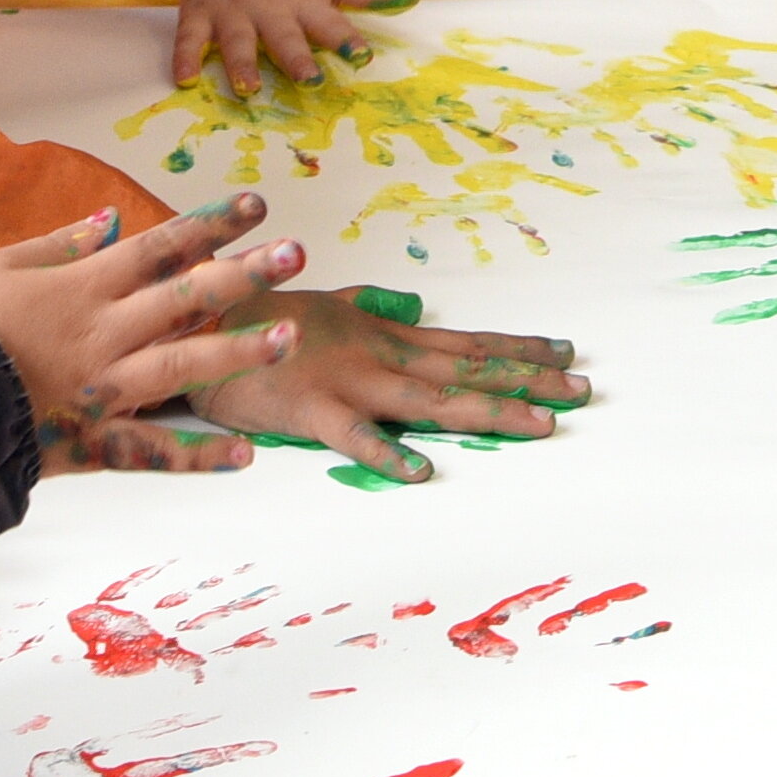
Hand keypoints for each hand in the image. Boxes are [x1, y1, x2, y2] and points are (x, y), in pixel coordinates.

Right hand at [0, 198, 311, 473]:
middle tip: (298, 252)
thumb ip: (58, 244)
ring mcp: (105, 390)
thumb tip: (111, 219)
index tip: (257, 205)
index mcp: (84, 289)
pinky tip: (247, 456)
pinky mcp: (94, 441)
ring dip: (239, 352)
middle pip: (186, 296)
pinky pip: (154, 451)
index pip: (160, 246)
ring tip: (289, 337)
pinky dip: (199, 455)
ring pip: (184, 365)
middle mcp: (106, 334)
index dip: (210, 223)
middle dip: (245, 272)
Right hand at [120, 0, 413, 95]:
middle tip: (309, 81)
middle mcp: (269, 10)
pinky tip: (184, 80)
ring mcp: (232, 12)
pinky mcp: (199, 14)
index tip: (362, 55)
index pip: (329, 22)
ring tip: (248, 89)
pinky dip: (185, 58)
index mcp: (303, 1)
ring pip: (237, 41)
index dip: (345, 39)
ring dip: (242, 64)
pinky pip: (189, 38)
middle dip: (296, 58)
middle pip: (284, 37)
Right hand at [196, 285, 592, 485]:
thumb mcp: (323, 305)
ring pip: (431, 400)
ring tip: (539, 424)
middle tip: (582, 390)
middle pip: (465, 370)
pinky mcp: (310, 411)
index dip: (517, 347)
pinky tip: (420, 471)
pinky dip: (385, 453)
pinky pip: (353, 437)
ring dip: (487, 410)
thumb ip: (369, 308)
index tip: (566, 351)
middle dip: (527, 379)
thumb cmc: (258, 316)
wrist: (194, 324)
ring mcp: (348, 382)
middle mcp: (378, 356)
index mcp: (383, 336)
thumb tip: (412, 308)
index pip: (465, 343)